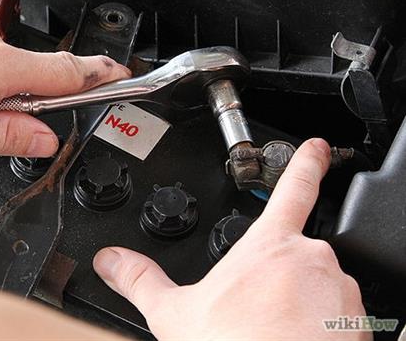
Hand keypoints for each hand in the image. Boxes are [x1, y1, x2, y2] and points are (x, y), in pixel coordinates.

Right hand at [93, 139, 367, 339]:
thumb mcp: (174, 314)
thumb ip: (141, 279)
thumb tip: (111, 260)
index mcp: (268, 246)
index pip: (294, 187)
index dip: (305, 161)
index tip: (317, 147)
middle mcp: (312, 261)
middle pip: (298, 252)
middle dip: (279, 275)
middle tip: (256, 307)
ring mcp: (340, 293)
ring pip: (321, 287)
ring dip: (301, 302)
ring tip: (271, 330)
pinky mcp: (359, 326)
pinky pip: (340, 317)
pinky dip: (322, 327)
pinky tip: (294, 340)